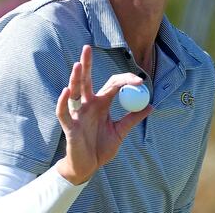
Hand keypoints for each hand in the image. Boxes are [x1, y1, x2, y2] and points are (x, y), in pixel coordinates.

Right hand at [54, 45, 152, 184]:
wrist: (88, 167)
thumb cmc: (101, 148)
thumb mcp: (120, 132)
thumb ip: (132, 119)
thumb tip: (151, 105)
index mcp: (101, 104)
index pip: (112, 85)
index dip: (125, 80)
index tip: (139, 81)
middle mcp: (88, 105)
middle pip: (87, 80)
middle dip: (86, 64)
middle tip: (87, 47)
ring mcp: (78, 114)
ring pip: (75, 92)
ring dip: (76, 78)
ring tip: (78, 64)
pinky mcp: (70, 126)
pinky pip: (63, 112)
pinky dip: (63, 102)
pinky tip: (65, 91)